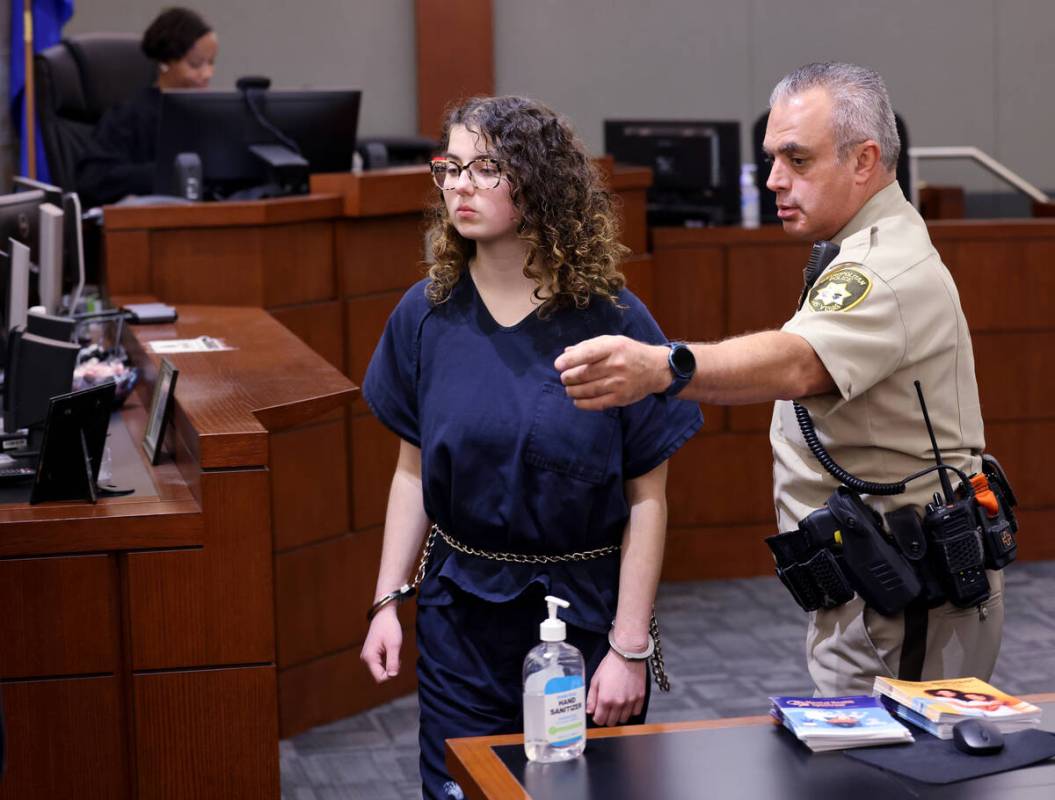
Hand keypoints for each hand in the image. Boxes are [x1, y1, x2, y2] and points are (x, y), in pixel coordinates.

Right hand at [359, 606, 401, 682]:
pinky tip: (390, 651)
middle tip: (397, 656)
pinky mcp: (371, 654)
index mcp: (369, 657)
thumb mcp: (394, 644)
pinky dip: (387, 661)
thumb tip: (392, 676)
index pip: (380, 678)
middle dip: (390, 669)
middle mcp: (366, 659)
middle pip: (379, 675)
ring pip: (380, 670)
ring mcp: (367, 656)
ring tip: (393, 652)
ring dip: (389, 665)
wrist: (383, 614)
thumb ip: (393, 661)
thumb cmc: (389, 627)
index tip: (398, 661)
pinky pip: (380, 664)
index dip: (391, 675)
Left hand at [555, 336, 669, 409]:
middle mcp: (616, 365)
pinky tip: (576, 400)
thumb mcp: (612, 341)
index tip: (558, 365)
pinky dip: (583, 403)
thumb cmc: (629, 352)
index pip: (588, 354)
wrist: (656, 369)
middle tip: (564, 378)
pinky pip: (597, 403)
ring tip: (569, 388)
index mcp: (613, 347)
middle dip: (568, 377)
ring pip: (588, 390)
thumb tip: (566, 353)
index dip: (570, 360)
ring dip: (573, 390)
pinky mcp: (621, 398)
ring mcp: (619, 383)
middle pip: (584, 374)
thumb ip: (589, 346)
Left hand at [586, 650, 646, 725]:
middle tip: (606, 709)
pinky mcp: (640, 697)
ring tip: (616, 706)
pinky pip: (635, 712)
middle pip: (612, 722)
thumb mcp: (596, 680)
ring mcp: (631, 701)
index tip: (597, 713)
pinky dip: (630, 711)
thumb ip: (591, 697)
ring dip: (618, 715)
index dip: (597, 718)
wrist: (627, 655)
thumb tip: (589, 711)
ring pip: (624, 719)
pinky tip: (626, 703)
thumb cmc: (611, 665)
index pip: (600, 720)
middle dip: (607, 718)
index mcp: (605, 699)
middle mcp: (619, 703)